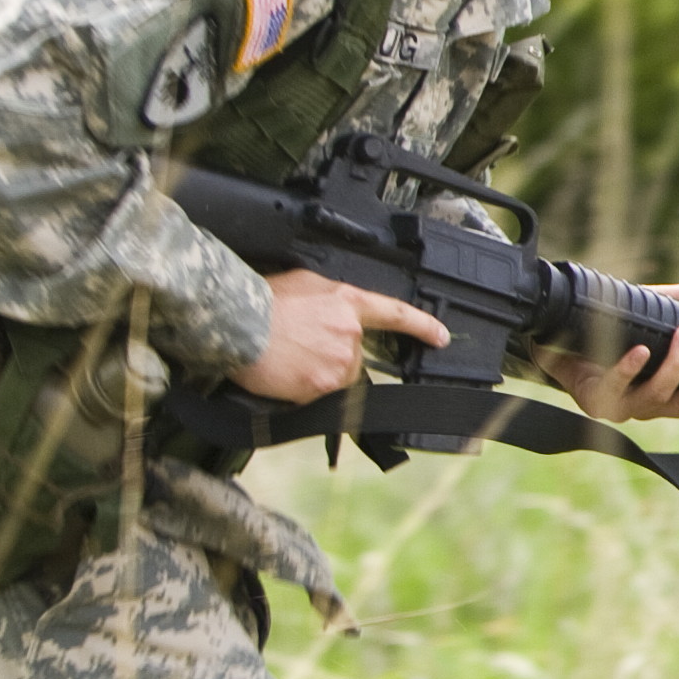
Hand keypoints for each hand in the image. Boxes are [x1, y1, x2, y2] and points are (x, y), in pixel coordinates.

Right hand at [232, 268, 448, 403]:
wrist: (237, 322)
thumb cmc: (260, 300)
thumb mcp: (302, 283)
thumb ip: (328, 299)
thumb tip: (332, 312)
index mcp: (347, 302)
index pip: (396, 314)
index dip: (423, 326)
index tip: (441, 336)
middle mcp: (350, 332)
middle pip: (354, 356)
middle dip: (331, 357)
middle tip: (299, 347)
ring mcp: (340, 361)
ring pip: (338, 378)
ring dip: (317, 374)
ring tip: (287, 358)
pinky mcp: (323, 386)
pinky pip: (319, 396)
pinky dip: (302, 390)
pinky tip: (284, 374)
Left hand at [539, 279, 678, 427]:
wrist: (569, 329)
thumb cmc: (625, 321)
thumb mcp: (666, 303)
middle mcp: (658, 404)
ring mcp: (628, 405)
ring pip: (660, 397)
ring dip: (677, 364)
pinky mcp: (597, 401)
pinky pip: (618, 390)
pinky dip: (631, 369)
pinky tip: (640, 349)